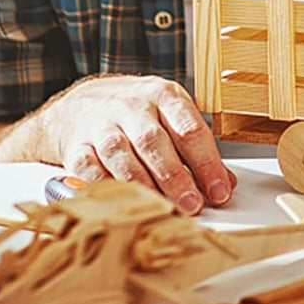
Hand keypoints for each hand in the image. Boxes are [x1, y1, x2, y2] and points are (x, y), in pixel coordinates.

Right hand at [39, 75, 234, 214]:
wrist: (84, 103)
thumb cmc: (138, 113)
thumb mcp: (171, 116)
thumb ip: (197, 149)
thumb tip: (225, 183)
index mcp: (164, 95)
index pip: (190, 129)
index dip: (207, 163)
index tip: (219, 191)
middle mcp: (133, 106)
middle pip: (155, 142)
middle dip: (176, 177)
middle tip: (193, 205)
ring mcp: (102, 125)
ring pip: (121, 154)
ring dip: (143, 184)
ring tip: (162, 207)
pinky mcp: (78, 146)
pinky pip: (89, 169)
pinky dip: (106, 187)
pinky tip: (124, 202)